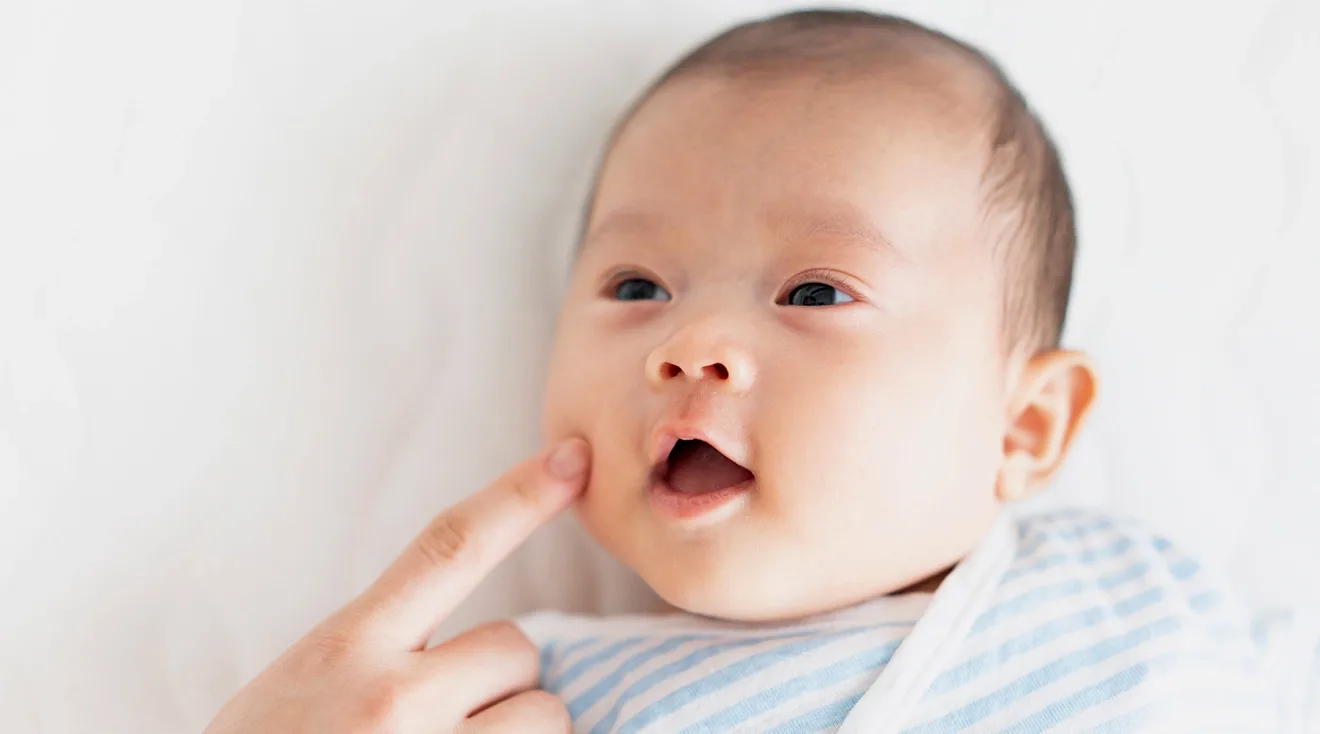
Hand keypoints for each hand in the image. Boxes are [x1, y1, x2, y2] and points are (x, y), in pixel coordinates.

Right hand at [203, 438, 590, 733]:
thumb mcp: (302, 688)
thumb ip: (379, 652)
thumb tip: (491, 651)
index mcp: (344, 650)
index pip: (449, 548)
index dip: (519, 495)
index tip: (576, 458)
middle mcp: (391, 700)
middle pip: (519, 650)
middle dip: (498, 684)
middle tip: (441, 724)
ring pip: (544, 716)